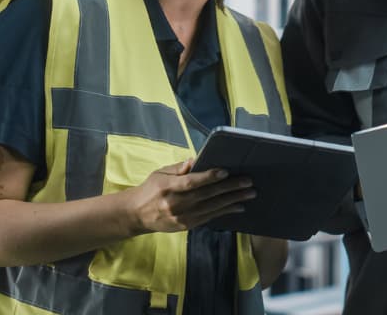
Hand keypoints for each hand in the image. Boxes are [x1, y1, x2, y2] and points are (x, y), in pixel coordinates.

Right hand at [124, 160, 255, 233]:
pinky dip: (225, 212)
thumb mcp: (160, 173)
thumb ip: (178, 168)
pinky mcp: (186, 226)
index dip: (208, 177)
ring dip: (232, 200)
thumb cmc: (151, 189)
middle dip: (229, 188)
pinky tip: (238, 207)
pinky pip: (209, 218)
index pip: (190, 182)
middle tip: (248, 182)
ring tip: (249, 194)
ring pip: (211, 208)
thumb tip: (196, 160)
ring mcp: (181, 217)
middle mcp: (175, 204)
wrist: (137, 215)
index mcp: (167, 187)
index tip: (225, 171)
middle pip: (206, 195)